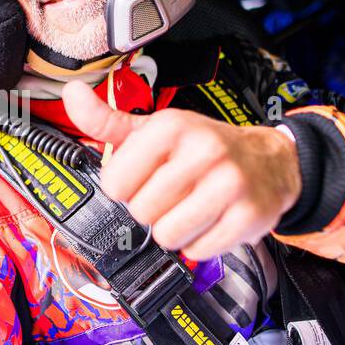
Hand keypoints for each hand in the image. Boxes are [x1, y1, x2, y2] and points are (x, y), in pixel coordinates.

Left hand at [62, 81, 302, 260]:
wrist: (271, 162)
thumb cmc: (205, 147)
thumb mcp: (155, 129)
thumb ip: (107, 119)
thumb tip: (72, 95)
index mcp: (172, 127)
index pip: (116, 182)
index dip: (124, 188)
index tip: (141, 180)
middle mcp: (203, 150)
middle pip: (141, 211)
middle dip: (151, 210)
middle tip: (171, 196)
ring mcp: (229, 184)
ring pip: (168, 234)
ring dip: (174, 229)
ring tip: (189, 209)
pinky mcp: (247, 216)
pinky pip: (198, 250)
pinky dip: (199, 243)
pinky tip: (210, 220)